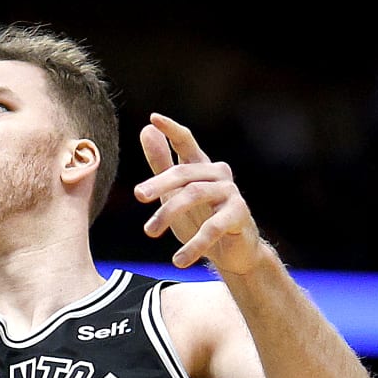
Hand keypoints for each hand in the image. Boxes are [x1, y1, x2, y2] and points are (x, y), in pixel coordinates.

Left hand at [133, 113, 263, 273]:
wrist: (232, 253)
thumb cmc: (201, 219)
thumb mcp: (174, 192)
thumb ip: (161, 163)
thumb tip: (146, 130)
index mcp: (201, 166)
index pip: (186, 141)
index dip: (171, 129)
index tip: (154, 117)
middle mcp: (217, 174)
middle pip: (183, 172)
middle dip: (158, 183)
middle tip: (138, 195)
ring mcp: (230, 193)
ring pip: (194, 194)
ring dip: (169, 214)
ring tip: (149, 232)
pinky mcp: (239, 215)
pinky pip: (213, 227)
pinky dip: (194, 244)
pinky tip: (178, 259)